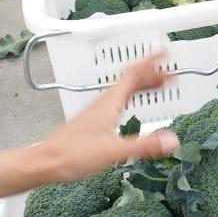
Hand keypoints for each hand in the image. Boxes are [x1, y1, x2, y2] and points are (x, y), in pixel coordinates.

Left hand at [0, 53, 178, 209]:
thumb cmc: (74, 155)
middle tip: (171, 74)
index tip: (166, 53)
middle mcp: (104, 102)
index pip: (133, 74)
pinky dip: (132, 98)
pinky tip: (133, 109)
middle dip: (151, 73)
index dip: (151, 63)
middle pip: (130, 79)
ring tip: (158, 86)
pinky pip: (118, 101)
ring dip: (142, 84)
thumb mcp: (113, 152)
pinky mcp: (93, 121)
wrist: (44, 163)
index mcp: (110, 102)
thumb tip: (173, 140)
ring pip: (123, 89)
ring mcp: (98, 111)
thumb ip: (144, 146)